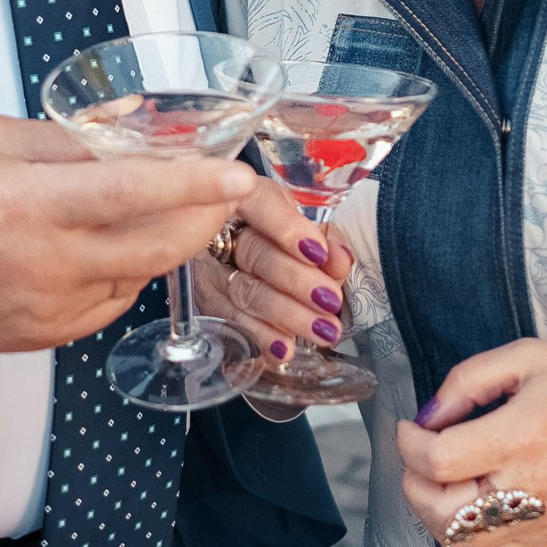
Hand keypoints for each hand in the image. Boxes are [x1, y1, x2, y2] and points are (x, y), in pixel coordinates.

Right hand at [0, 115, 256, 351]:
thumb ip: (72, 137)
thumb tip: (137, 124)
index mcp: (32, 204)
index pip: (132, 193)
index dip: (193, 184)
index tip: (237, 173)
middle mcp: (47, 263)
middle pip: (157, 245)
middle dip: (204, 215)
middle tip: (224, 188)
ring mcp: (52, 307)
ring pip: (141, 272)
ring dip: (164, 238)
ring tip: (159, 206)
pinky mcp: (51, 335)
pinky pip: (114, 299)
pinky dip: (125, 268)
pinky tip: (107, 244)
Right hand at [189, 177, 351, 363]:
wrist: (243, 251)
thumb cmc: (281, 236)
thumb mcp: (304, 227)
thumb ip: (325, 240)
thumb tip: (340, 260)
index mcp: (250, 197)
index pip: (261, 204)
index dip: (287, 227)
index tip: (317, 251)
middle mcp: (222, 229)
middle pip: (254, 253)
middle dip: (296, 279)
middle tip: (330, 299)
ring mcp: (209, 268)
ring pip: (245, 291)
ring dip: (287, 314)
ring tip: (321, 330)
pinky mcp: (207, 301)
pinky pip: (233, 322)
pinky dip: (262, 337)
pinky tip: (285, 350)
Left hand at [396, 340, 546, 546]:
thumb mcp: (527, 356)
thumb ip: (468, 380)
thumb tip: (429, 415)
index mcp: (522, 434)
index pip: (441, 459)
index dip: (410, 444)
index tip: (412, 427)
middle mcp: (528, 484)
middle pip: (442, 509)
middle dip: (413, 480)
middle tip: (420, 453)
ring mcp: (538, 518)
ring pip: (459, 543)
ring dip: (432, 514)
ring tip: (438, 482)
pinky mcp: (545, 535)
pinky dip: (461, 543)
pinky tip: (463, 510)